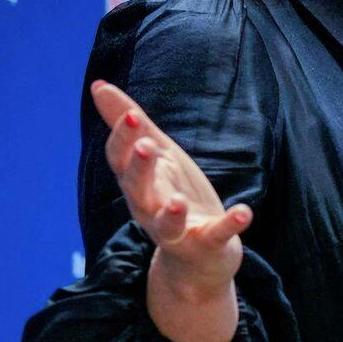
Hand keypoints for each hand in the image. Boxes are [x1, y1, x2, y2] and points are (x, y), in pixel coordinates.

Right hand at [90, 79, 252, 341]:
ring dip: (171, 212)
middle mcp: (149, 209)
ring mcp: (177, 231)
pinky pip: (216, 236)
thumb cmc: (171, 194)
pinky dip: (230, 225)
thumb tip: (98, 85)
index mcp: (138, 183)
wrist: (199, 256)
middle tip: (146, 145)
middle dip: (140, 168)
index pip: (120, 160)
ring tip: (179, 200)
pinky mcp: (206, 244)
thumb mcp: (156, 155)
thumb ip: (129, 124)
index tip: (131, 115)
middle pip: (137, 190)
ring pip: (166, 224)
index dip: (123, 139)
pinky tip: (244, 211)